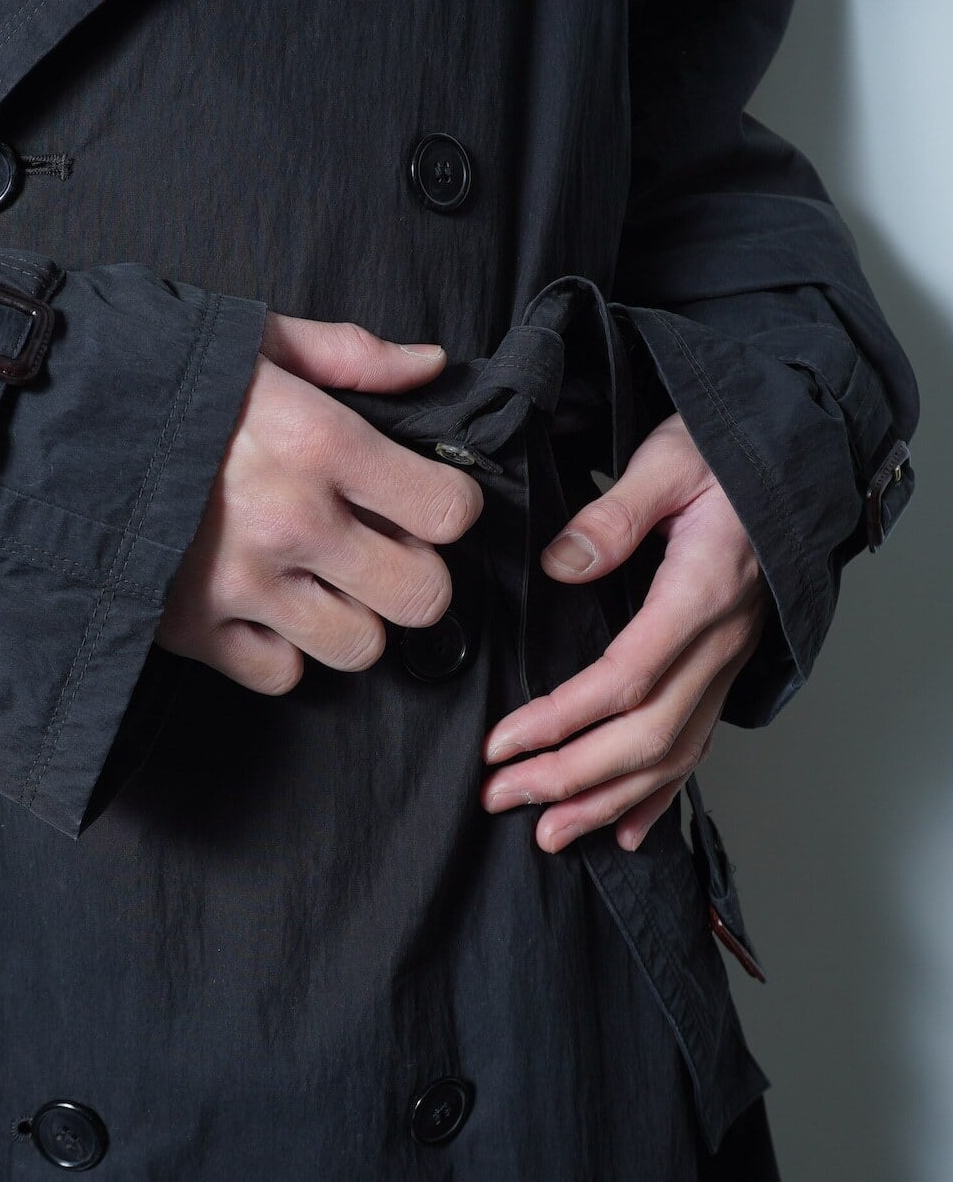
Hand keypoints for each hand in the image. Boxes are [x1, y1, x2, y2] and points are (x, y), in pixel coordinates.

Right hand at [156, 311, 483, 693]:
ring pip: (360, 646)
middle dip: (414, 574)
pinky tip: (266, 610)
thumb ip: (350, 354)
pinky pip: (281, 676)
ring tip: (321, 581)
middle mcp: (293, 522)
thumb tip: (430, 366)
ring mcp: (244, 586)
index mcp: (319, 443)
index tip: (421, 500)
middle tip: (382, 551)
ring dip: (353, 617)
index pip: (447, 511)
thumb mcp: (255, 341)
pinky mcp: (195, 630)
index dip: (447, 507)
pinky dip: (283, 652)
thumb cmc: (156, 378)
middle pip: (422, 596)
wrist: (44, 427)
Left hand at [480, 412, 771, 851]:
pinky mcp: (723, 667)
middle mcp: (718, 643)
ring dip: (609, 802)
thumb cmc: (723, 456)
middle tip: (503, 799)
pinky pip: (697, 744)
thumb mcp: (666, 462)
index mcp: (699, 596)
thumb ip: (613, 516)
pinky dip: (661, 794)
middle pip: (647, 736)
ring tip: (551, 834)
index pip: (625, 679)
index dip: (561, 720)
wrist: (787, 461)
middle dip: (572, 779)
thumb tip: (561, 564)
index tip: (502, 743)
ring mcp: (726, 662)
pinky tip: (627, 830)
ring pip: (674, 755)